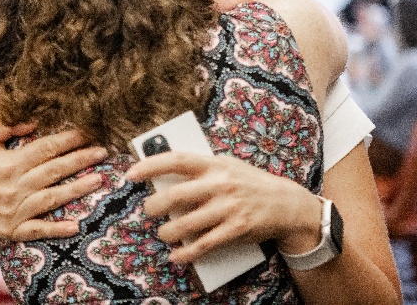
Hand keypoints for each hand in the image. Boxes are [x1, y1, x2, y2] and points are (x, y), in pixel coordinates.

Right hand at [0, 122, 107, 241]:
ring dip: (76, 189)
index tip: (88, 132)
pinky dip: (56, 229)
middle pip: (54, 171)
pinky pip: (36, 230)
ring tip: (99, 179)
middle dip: (81, 160)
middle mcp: (14, 186)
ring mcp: (14, 210)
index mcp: (9, 162)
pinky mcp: (11, 230)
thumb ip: (6, 124)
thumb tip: (34, 119)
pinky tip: (75, 227)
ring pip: (51, 198)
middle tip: (104, 151)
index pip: (45, 148)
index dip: (68, 139)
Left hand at [125, 152, 320, 262]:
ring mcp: (228, 208)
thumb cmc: (249, 183)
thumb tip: (164, 177)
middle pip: (175, 195)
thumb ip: (200, 170)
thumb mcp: (227, 166)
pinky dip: (186, 253)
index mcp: (215, 164)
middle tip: (148, 210)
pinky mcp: (236, 230)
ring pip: (186, 224)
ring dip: (168, 232)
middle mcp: (220, 184)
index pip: (177, 160)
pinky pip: (204, 244)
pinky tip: (177, 256)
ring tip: (163, 233)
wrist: (286, 203)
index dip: (150, 165)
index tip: (131, 174)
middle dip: (154, 206)